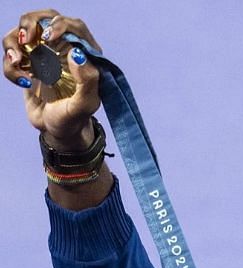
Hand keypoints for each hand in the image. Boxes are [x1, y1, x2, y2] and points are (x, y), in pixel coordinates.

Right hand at [3, 10, 102, 148]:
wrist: (57, 131)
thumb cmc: (75, 118)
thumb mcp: (86, 104)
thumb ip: (87, 80)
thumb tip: (77, 54)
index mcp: (84, 54)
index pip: (72, 24)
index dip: (58, 25)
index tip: (48, 39)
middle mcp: (63, 49)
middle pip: (44, 18)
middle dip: (31, 23)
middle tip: (27, 39)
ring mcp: (43, 54)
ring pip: (22, 32)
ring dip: (14, 44)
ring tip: (19, 63)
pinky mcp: (27, 63)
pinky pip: (11, 53)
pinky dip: (10, 66)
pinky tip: (22, 82)